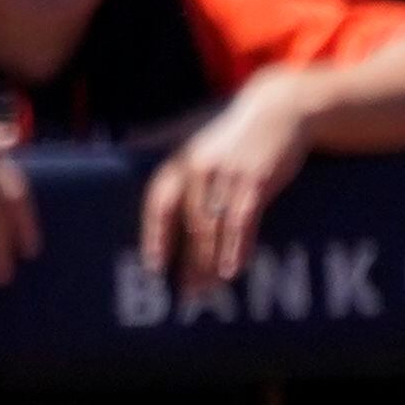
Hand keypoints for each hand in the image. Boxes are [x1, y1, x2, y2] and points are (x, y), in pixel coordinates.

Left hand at [138, 71, 314, 291]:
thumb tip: (124, 143)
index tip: (153, 267)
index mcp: (180, 162)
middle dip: (187, 264)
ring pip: (213, 228)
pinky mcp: (256, 180)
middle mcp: (199, 169)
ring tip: (208, 291)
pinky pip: (242, 220)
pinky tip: (233, 269)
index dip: (155, 236)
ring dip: (210, 264)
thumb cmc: (231, 130)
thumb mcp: (191, 132)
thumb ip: (157, 139)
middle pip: (188, 225)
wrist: (280, 109)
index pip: (159, 203)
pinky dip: (238, 247)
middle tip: (187, 296)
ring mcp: (228, 175)